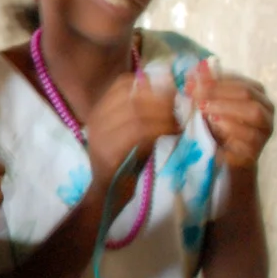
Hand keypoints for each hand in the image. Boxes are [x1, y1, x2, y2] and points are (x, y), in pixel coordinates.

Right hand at [84, 73, 180, 191]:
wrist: (108, 194)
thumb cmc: (124, 162)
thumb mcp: (133, 133)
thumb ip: (145, 115)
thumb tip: (172, 95)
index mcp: (100, 112)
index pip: (122, 84)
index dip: (148, 83)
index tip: (169, 89)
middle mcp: (96, 120)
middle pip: (132, 97)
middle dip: (160, 100)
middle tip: (179, 108)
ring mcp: (100, 136)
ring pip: (136, 114)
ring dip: (163, 116)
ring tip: (178, 123)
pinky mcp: (109, 153)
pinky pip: (137, 133)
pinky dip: (159, 129)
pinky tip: (173, 133)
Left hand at [188, 61, 274, 168]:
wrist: (219, 158)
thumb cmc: (213, 126)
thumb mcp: (206, 104)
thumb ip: (203, 88)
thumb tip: (196, 69)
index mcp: (255, 94)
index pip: (239, 80)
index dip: (215, 79)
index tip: (192, 80)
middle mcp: (265, 109)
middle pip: (247, 93)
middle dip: (219, 91)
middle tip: (196, 94)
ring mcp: (264, 130)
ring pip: (254, 112)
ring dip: (226, 107)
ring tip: (204, 108)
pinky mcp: (256, 149)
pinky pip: (250, 135)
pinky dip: (231, 127)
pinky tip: (214, 124)